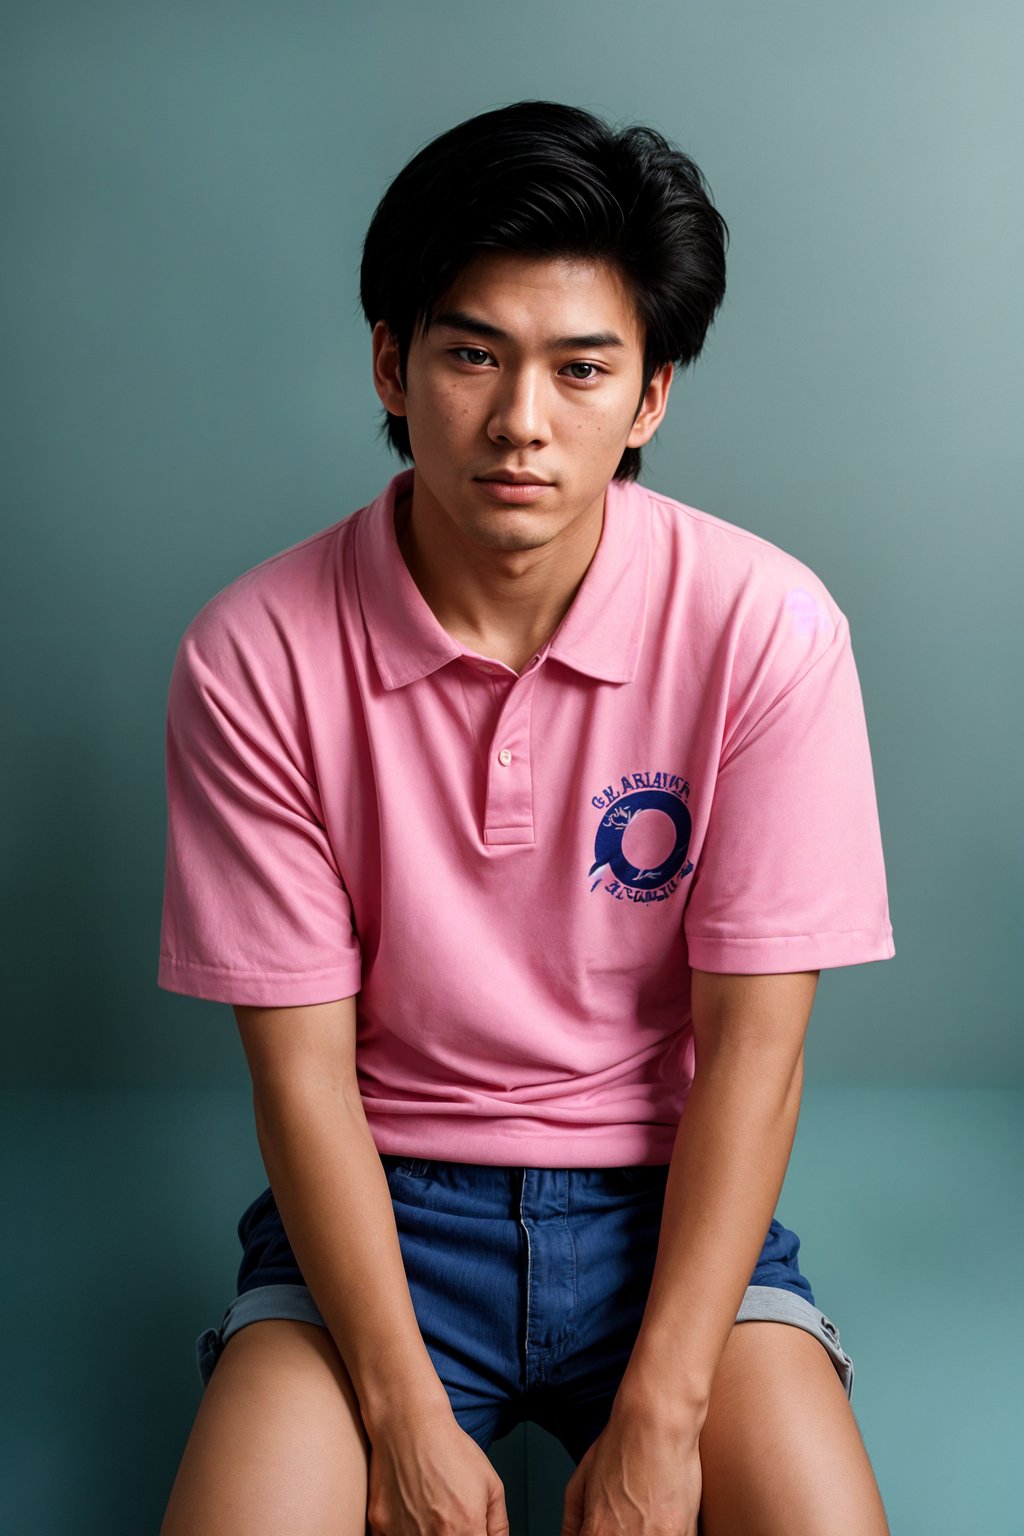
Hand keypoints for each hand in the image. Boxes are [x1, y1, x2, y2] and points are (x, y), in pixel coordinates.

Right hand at [366, 1403, 508, 1535]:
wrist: (409, 1424)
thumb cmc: (450, 1449)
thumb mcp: (491, 1485)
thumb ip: (498, 1527)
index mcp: (465, 1530)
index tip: (469, 1531)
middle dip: (454, 1535)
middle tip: (450, 1519)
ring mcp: (402, 1535)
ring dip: (426, 1535)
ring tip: (430, 1511)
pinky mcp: (379, 1526)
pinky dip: (402, 1532)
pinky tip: (410, 1513)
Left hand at [561, 1404, 702, 1535]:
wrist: (656, 1421)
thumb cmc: (621, 1444)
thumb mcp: (582, 1479)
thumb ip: (572, 1520)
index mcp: (598, 1533)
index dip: (598, 1534)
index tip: (607, 1527)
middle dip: (621, 1534)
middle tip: (630, 1518)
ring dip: (646, 1533)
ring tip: (646, 1515)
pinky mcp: (682, 1533)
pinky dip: (668, 1532)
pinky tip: (663, 1516)